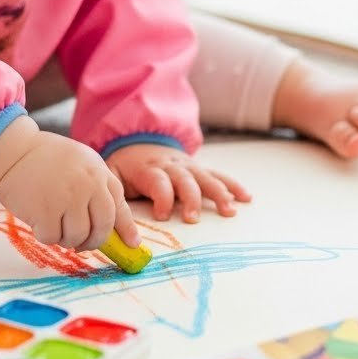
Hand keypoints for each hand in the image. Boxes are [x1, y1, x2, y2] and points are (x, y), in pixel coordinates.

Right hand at [0, 131, 139, 251]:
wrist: (12, 150)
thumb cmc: (43, 158)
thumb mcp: (79, 163)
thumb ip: (95, 188)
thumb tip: (109, 227)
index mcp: (98, 172)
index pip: (119, 206)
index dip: (126, 228)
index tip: (132, 244)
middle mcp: (88, 184)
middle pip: (102, 228)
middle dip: (93, 241)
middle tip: (81, 244)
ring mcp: (68, 198)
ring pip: (78, 237)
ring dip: (65, 238)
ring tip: (53, 223)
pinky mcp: (46, 211)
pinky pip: (53, 238)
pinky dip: (45, 235)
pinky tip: (37, 219)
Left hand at [105, 143, 251, 222]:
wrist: (137, 138)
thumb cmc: (124, 165)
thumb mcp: (112, 174)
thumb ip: (114, 193)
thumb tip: (112, 220)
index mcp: (148, 168)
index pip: (158, 181)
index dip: (161, 197)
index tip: (162, 216)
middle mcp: (170, 165)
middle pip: (184, 180)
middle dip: (190, 199)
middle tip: (192, 219)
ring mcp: (187, 165)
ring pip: (204, 177)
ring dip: (218, 193)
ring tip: (228, 211)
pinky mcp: (198, 168)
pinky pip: (217, 175)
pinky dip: (232, 185)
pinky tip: (245, 198)